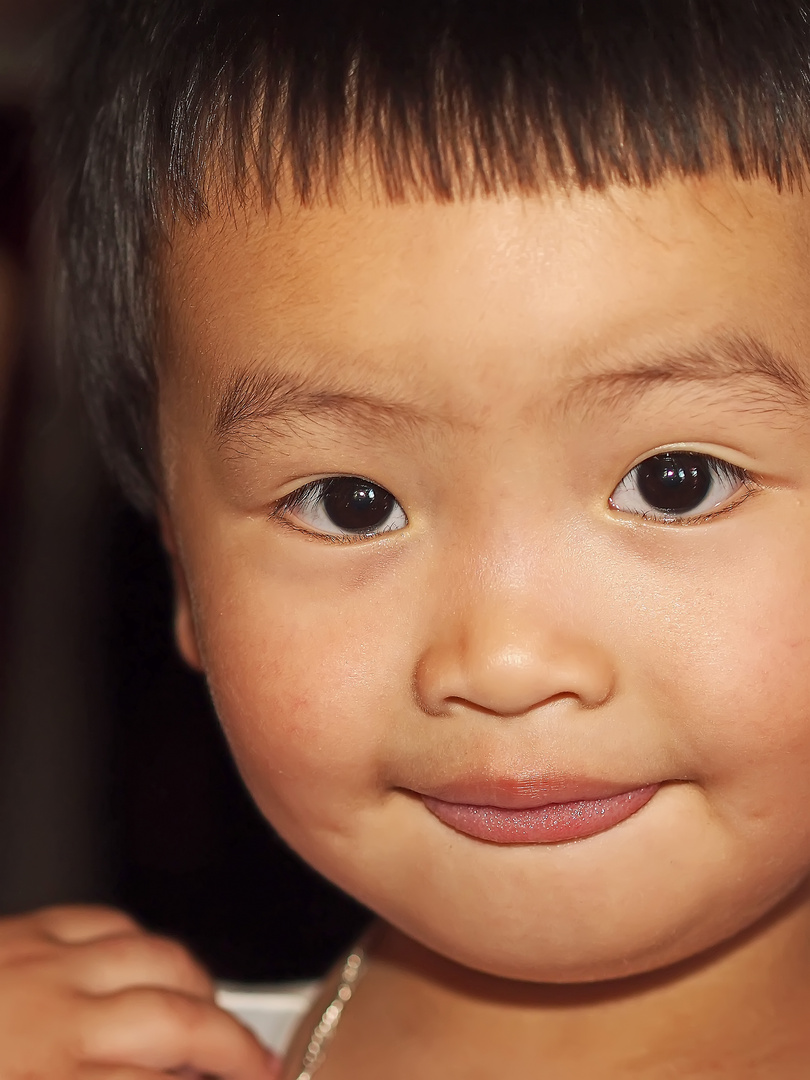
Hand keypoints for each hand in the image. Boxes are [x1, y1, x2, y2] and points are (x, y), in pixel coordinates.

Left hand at [0, 904, 279, 1078]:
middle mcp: (54, 1022)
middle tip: (258, 1064)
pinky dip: (142, 944)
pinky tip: (150, 964)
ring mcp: (42, 964)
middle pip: (178, 1021)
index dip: (225, 1079)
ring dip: (199, 988)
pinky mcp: (25, 929)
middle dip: (234, 1044)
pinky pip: (107, 921)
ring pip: (157, 957)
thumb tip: (175, 1076)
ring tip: (215, 1014)